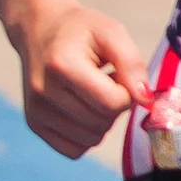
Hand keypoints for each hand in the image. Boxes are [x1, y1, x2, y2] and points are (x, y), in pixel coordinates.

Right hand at [13, 2, 147, 157]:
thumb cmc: (80, 30)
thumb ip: (132, 63)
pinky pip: (74, 150)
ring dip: (103, 121)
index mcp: (62, 65)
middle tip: (108, 81)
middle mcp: (44, 93)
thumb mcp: (112, 32)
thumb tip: (145, 100)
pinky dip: (87, 135)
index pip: (111, 102)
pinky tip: (84, 109)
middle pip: (102, 123)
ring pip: (91, 140)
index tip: (122, 76)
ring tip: (94, 92)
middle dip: (116, 105)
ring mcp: (36, 113)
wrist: (39, 31)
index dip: (128, 93)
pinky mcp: (34, 125)